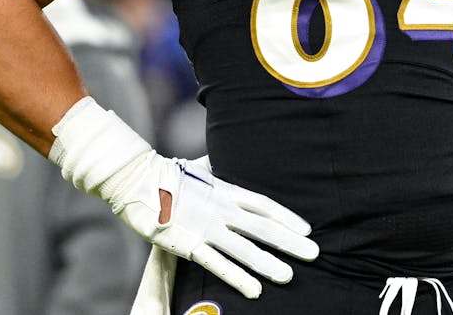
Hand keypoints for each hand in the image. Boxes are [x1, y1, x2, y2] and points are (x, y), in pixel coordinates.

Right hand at [50, 98, 318, 298]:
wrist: (137, 179)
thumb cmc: (167, 175)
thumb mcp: (197, 171)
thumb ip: (210, 171)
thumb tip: (213, 163)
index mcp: (225, 191)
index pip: (263, 205)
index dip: (286, 217)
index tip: (306, 229)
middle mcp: (222, 209)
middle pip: (262, 228)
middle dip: (289, 242)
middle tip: (314, 253)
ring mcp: (207, 227)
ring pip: (244, 248)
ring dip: (268, 263)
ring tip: (289, 276)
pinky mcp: (190, 244)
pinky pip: (218, 263)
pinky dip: (238, 276)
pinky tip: (255, 290)